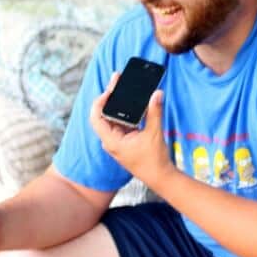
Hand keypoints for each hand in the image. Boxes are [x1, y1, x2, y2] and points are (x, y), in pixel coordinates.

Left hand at [90, 72, 175, 187]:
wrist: (160, 177)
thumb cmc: (154, 160)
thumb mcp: (154, 134)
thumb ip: (155, 112)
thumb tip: (157, 94)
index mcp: (112, 141)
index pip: (96, 117)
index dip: (100, 101)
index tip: (110, 89)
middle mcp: (111, 140)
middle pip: (105, 114)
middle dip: (110, 96)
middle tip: (116, 79)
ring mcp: (118, 140)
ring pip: (113, 117)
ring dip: (118, 103)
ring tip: (122, 86)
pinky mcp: (125, 140)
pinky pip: (122, 122)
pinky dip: (126, 112)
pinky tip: (133, 102)